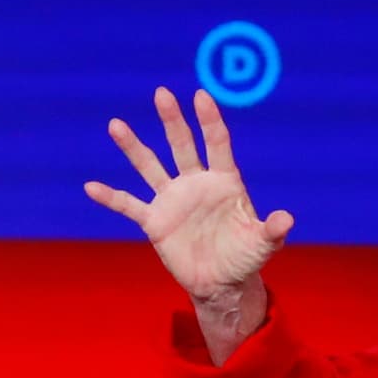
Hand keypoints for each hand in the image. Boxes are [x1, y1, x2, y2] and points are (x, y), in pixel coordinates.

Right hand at [85, 87, 292, 305]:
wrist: (221, 283)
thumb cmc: (245, 257)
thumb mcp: (263, 245)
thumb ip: (272, 230)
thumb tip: (287, 219)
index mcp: (225, 182)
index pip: (217, 144)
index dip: (209, 121)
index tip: (201, 96)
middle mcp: (196, 184)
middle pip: (181, 145)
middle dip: (172, 120)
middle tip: (162, 94)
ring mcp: (173, 200)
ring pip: (150, 167)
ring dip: (133, 147)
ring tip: (115, 125)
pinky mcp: (155, 222)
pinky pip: (129, 206)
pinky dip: (111, 198)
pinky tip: (91, 187)